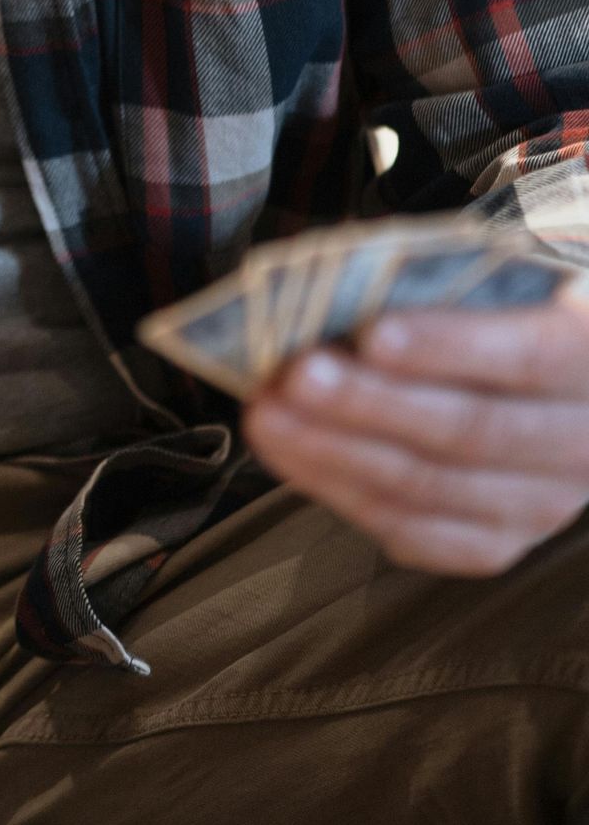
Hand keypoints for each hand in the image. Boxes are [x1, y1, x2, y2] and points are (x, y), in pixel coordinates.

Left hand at [245, 296, 588, 574]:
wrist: (562, 382)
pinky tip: (294, 458)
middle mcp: (582, 445)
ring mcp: (540, 506)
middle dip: (369, 404)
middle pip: (469, 433)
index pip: (529, 359)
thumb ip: (446, 285)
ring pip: (430, 489)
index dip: (450, 348)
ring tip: (267, 416)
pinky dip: (344, 495)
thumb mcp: (507, 279)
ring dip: (335, 453)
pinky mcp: (498, 544)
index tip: (372, 333)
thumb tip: (342, 294)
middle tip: (294, 374)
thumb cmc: (511, 309)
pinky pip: (416, 534)